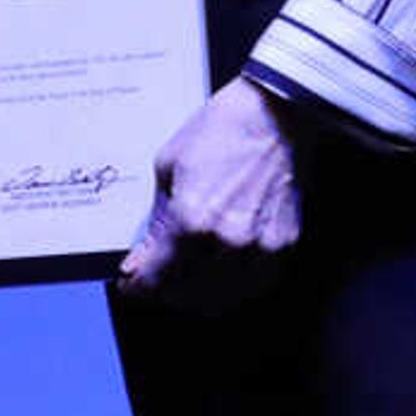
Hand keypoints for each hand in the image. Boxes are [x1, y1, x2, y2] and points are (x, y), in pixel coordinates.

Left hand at [116, 77, 303, 303]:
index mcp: (192, 220)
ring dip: (196, 295)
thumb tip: (143, 258)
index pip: (156, 279)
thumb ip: (156, 221)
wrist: (273, 115)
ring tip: (183, 280)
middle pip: (185, 295)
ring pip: (221, 300)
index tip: (131, 284)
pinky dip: (230, 289)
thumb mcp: (168, 167)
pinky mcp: (283, 246)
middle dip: (163, 292)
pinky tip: (217, 275)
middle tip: (154, 280)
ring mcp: (260, 249)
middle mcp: (227, 242)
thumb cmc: (220, 131)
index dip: (137, 287)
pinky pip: (252, 286)